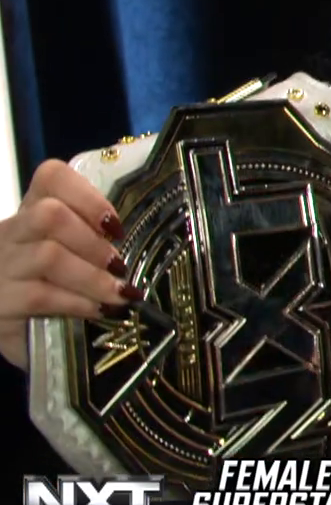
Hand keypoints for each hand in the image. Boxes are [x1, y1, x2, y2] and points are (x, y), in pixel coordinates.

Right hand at [0, 161, 134, 369]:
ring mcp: (1, 266)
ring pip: (48, 255)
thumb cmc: (44, 286)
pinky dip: (80, 303)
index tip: (115, 227)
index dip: (89, 197)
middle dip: (93, 242)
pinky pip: (42, 295)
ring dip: (93, 277)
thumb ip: (92, 240)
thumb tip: (143, 245)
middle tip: (118, 266)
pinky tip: (100, 311)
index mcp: (30, 211)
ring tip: (119, 293)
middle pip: (49, 215)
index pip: (51, 177)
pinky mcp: (1, 302)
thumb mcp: (67, 255)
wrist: (9, 328)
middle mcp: (10, 233)